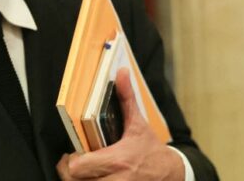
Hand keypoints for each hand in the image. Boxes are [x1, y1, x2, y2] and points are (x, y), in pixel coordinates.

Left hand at [56, 68, 183, 180]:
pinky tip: (92, 178)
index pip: (78, 167)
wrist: (172, 174)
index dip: (71, 161)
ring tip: (82, 172)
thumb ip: (126, 99)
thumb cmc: (151, 149)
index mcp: (118, 160)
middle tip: (75, 162)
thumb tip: (121, 73)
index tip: (74, 154)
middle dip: (71, 173)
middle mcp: (116, 180)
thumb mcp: (138, 124)